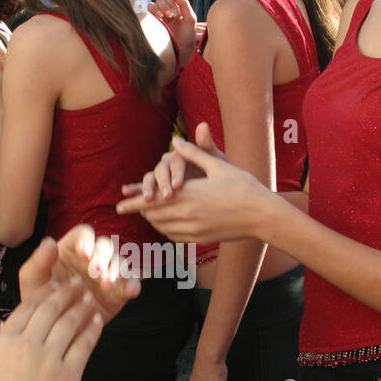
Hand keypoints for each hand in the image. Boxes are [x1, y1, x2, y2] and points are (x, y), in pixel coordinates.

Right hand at [0, 271, 102, 380]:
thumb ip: (4, 344)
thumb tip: (16, 325)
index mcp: (4, 341)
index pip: (28, 305)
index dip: (45, 291)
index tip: (54, 283)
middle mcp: (26, 345)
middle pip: (51, 309)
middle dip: (66, 292)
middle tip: (78, 282)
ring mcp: (48, 360)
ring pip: (69, 323)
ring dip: (81, 306)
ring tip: (89, 297)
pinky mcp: (67, 377)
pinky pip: (83, 345)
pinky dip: (92, 330)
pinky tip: (97, 321)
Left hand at [17, 228, 141, 324]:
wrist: (50, 327)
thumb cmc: (39, 297)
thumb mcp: (32, 280)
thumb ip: (39, 261)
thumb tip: (49, 242)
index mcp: (72, 249)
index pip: (84, 234)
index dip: (86, 240)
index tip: (82, 252)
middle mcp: (93, 258)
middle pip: (106, 245)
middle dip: (103, 255)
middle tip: (96, 269)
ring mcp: (107, 274)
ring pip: (120, 263)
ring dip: (117, 271)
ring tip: (108, 284)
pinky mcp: (119, 292)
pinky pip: (131, 284)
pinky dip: (133, 285)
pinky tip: (130, 292)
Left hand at [116, 124, 271, 243]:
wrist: (262, 215)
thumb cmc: (243, 186)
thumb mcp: (219, 165)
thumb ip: (195, 153)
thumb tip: (177, 141)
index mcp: (190, 193)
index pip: (153, 199)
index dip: (133, 203)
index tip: (119, 204)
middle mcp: (188, 213)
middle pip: (154, 214)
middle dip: (139, 211)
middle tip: (126, 208)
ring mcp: (195, 229)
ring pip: (163, 226)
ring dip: (152, 219)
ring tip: (146, 213)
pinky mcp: (201, 238)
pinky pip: (175, 235)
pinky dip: (165, 229)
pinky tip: (165, 223)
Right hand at [148, 0, 197, 64]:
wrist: (180, 52)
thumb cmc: (187, 37)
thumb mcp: (191, 19)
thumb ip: (184, 3)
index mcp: (175, 11)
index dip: (173, 2)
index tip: (177, 12)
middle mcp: (165, 14)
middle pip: (161, 0)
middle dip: (166, 5)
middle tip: (171, 15)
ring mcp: (158, 19)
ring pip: (153, 4)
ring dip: (159, 8)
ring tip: (165, 17)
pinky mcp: (152, 25)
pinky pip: (147, 12)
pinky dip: (152, 11)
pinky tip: (158, 18)